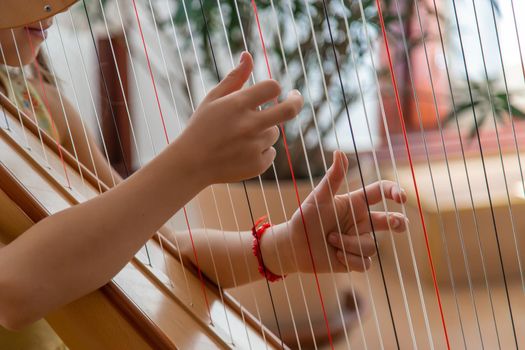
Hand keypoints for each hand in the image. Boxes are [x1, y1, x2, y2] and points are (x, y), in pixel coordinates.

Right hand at [177, 52, 303, 184]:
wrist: (191, 164)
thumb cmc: (201, 127)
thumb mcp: (213, 99)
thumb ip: (234, 78)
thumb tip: (248, 55)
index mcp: (237, 105)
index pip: (272, 87)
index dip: (274, 88)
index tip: (275, 92)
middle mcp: (248, 125)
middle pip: (289, 110)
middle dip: (296, 101)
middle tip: (295, 98)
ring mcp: (254, 146)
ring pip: (274, 133)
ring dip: (264, 131)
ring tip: (241, 137)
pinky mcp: (257, 165)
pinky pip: (271, 152)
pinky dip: (261, 151)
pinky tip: (241, 152)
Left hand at [263, 151, 407, 274]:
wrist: (294, 245)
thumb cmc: (306, 218)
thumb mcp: (319, 197)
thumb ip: (333, 177)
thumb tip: (339, 151)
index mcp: (356, 203)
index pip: (381, 192)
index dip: (394, 191)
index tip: (401, 197)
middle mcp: (361, 221)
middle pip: (391, 221)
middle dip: (399, 223)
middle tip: (399, 224)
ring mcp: (360, 241)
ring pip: (370, 245)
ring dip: (349, 243)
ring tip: (330, 239)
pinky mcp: (355, 260)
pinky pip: (365, 262)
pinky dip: (349, 259)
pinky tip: (335, 255)